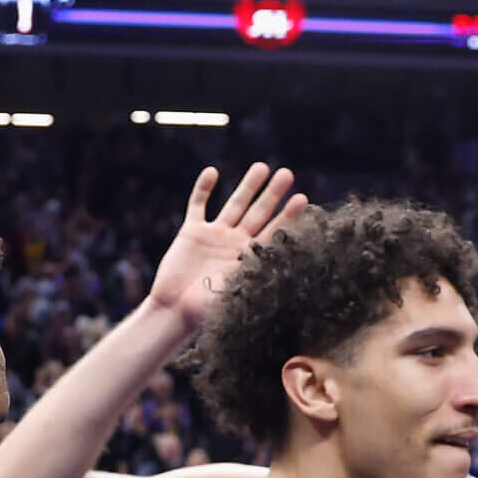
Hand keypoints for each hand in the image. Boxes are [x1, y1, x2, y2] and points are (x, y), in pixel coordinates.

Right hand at [147, 164, 307, 329]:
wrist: (175, 311)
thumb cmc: (206, 310)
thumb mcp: (237, 292)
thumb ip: (254, 275)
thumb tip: (283, 266)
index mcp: (250, 259)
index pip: (274, 232)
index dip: (288, 215)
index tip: (303, 198)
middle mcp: (235, 243)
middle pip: (258, 212)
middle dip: (272, 194)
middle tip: (287, 173)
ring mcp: (214, 236)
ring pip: (234, 204)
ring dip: (247, 186)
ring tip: (262, 167)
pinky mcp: (191, 232)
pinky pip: (197, 205)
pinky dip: (203, 189)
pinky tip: (212, 172)